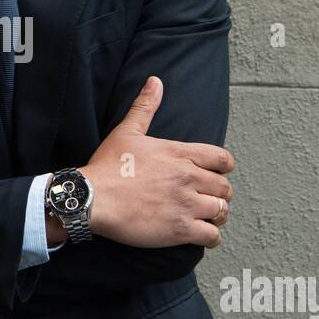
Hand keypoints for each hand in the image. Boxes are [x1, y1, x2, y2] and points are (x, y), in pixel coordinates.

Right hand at [81, 76, 233, 249]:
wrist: (93, 198)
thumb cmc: (108, 166)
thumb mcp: (127, 131)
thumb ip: (145, 106)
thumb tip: (155, 81)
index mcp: (180, 154)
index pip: (223, 160)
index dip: (223, 169)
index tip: (214, 175)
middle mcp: (189, 178)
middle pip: (225, 189)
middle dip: (218, 195)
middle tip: (206, 199)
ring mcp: (186, 204)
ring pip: (221, 212)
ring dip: (216, 216)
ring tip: (205, 218)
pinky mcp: (180, 229)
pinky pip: (211, 236)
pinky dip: (211, 236)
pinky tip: (201, 234)